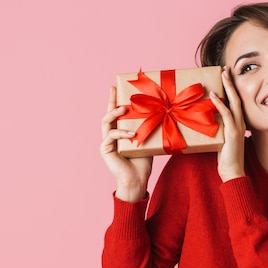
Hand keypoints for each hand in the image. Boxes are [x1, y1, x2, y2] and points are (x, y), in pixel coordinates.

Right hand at [100, 86, 152, 201]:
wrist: (137, 180)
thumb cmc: (143, 162)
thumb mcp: (148, 140)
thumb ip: (148, 128)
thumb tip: (162, 112)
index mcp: (120, 131)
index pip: (117, 113)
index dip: (115, 100)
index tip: (116, 86)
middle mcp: (111, 134)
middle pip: (108, 113)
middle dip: (111, 100)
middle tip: (115, 90)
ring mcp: (107, 141)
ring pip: (106, 122)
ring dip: (114, 114)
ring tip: (123, 108)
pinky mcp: (105, 149)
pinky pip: (111, 136)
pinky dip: (121, 133)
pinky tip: (131, 134)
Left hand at [210, 67, 245, 182]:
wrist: (232, 171)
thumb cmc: (225, 158)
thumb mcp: (220, 139)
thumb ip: (217, 127)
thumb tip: (206, 118)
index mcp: (238, 123)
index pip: (235, 101)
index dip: (231, 88)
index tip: (226, 75)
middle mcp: (240, 122)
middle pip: (237, 97)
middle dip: (231, 82)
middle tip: (226, 68)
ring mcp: (237, 127)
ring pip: (234, 102)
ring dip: (228, 87)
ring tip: (222, 74)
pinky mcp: (233, 133)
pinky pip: (227, 115)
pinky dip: (220, 105)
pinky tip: (213, 97)